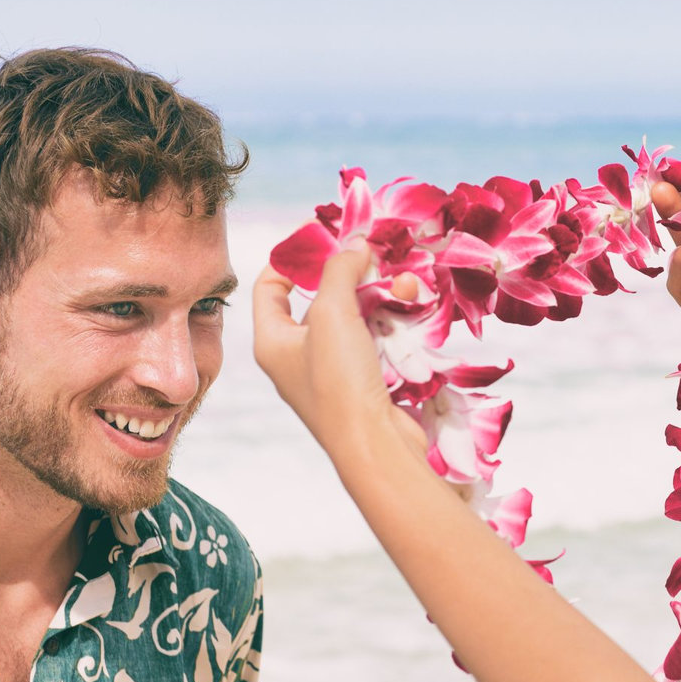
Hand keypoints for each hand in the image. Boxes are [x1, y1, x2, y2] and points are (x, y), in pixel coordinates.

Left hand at [252, 249, 426, 465]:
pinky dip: (392, 320)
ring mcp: (331, 371)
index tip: (320, 234)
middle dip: (348, 274)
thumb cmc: (340, 382)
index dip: (290, 257)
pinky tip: (412, 306)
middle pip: (318, 299)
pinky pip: (375, 338)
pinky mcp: (363, 382)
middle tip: (373, 253)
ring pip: (353, 316)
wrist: (375, 446)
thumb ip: (340, 270)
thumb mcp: (332, 313)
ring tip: (403, 282)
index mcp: (272, 342)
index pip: (268, 286)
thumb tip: (356, 243)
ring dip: (378, 295)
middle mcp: (296, 357)